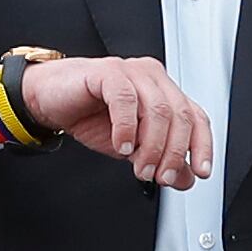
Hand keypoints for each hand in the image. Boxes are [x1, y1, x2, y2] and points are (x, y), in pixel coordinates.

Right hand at [19, 56, 212, 189]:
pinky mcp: (107, 72)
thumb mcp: (131, 146)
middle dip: (174, 152)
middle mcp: (152, 78)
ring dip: (152, 145)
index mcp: (163, 92)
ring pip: (158, 109)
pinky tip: (121, 146)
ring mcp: (131, 72)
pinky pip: (125, 100)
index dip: (202, 145)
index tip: (201, 171)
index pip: (195, 117)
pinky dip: (127, 128)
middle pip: (179, 115)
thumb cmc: (90, 116)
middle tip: (161, 176)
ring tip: (141, 167)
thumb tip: (185, 178)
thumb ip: (159, 159)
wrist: (49, 100)